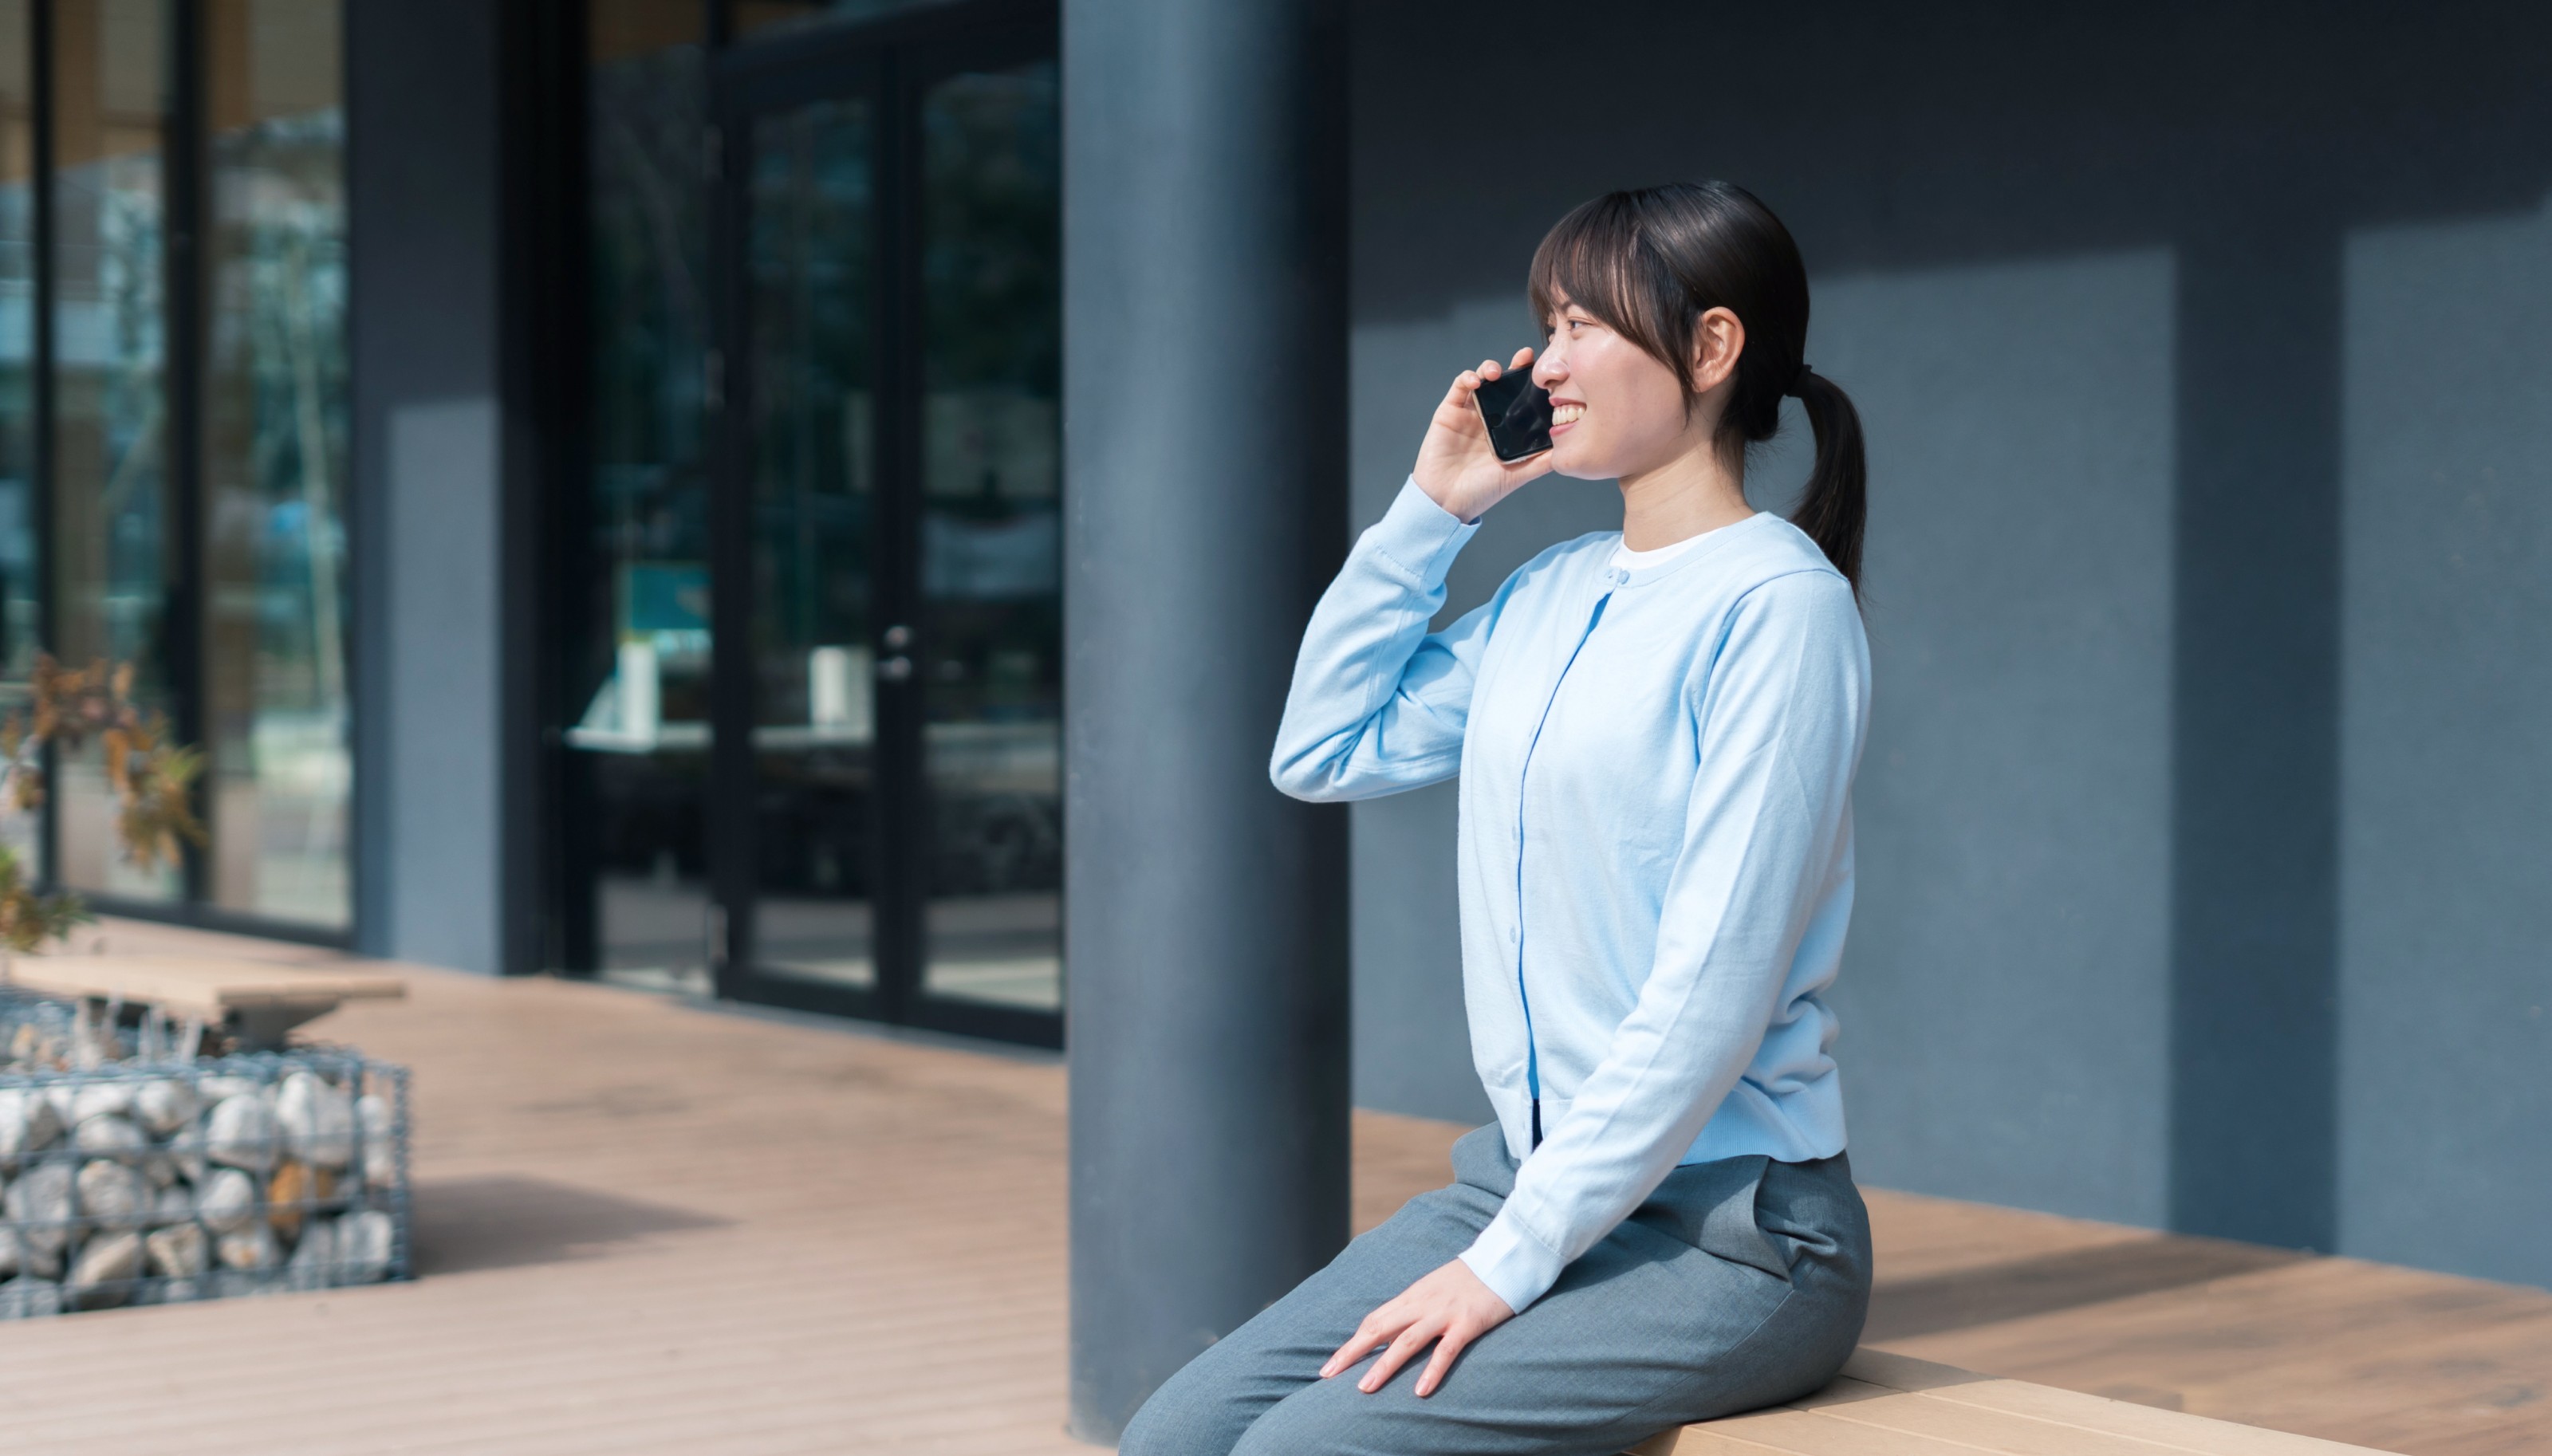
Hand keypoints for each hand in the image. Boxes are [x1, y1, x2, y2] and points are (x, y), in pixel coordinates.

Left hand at [1319, 1258, 1515, 1397]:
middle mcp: (1422, 1303)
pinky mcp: (1467, 1323)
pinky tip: (1420, 1392)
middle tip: (1328, 1374)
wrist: (1504, 1259)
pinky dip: (1432, 1370)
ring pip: (1406, 1341)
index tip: (1333, 1363)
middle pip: (1379, 1328)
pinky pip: (1446, 1350)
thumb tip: (1395, 1332)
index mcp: (1413, 1295)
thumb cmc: (1471, 1278)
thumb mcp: (1436, 1289)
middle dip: (1352, 1352)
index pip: (1375, 1320)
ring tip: (1364, 1389)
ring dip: (1383, 1366)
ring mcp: (1444, 1313)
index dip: (1353, 1342)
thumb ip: (1416, 1307)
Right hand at [1413, 347, 1551, 523]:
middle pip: (1505, 383)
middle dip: (1516, 366)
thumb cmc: (1483, 491)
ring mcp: (1470, 411)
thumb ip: (1542, 460)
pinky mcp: (1449, 410)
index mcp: (1508, 428)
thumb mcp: (1520, 474)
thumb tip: (1571, 448)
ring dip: (1490, 368)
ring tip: (1496, 373)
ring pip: (1483, 378)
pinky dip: (1468, 377)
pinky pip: (1460, 386)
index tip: (1547, 371)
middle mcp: (1491, 416)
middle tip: (1526, 357)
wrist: (1448, 501)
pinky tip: (1476, 382)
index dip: (1534, 383)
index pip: (1524, 399)